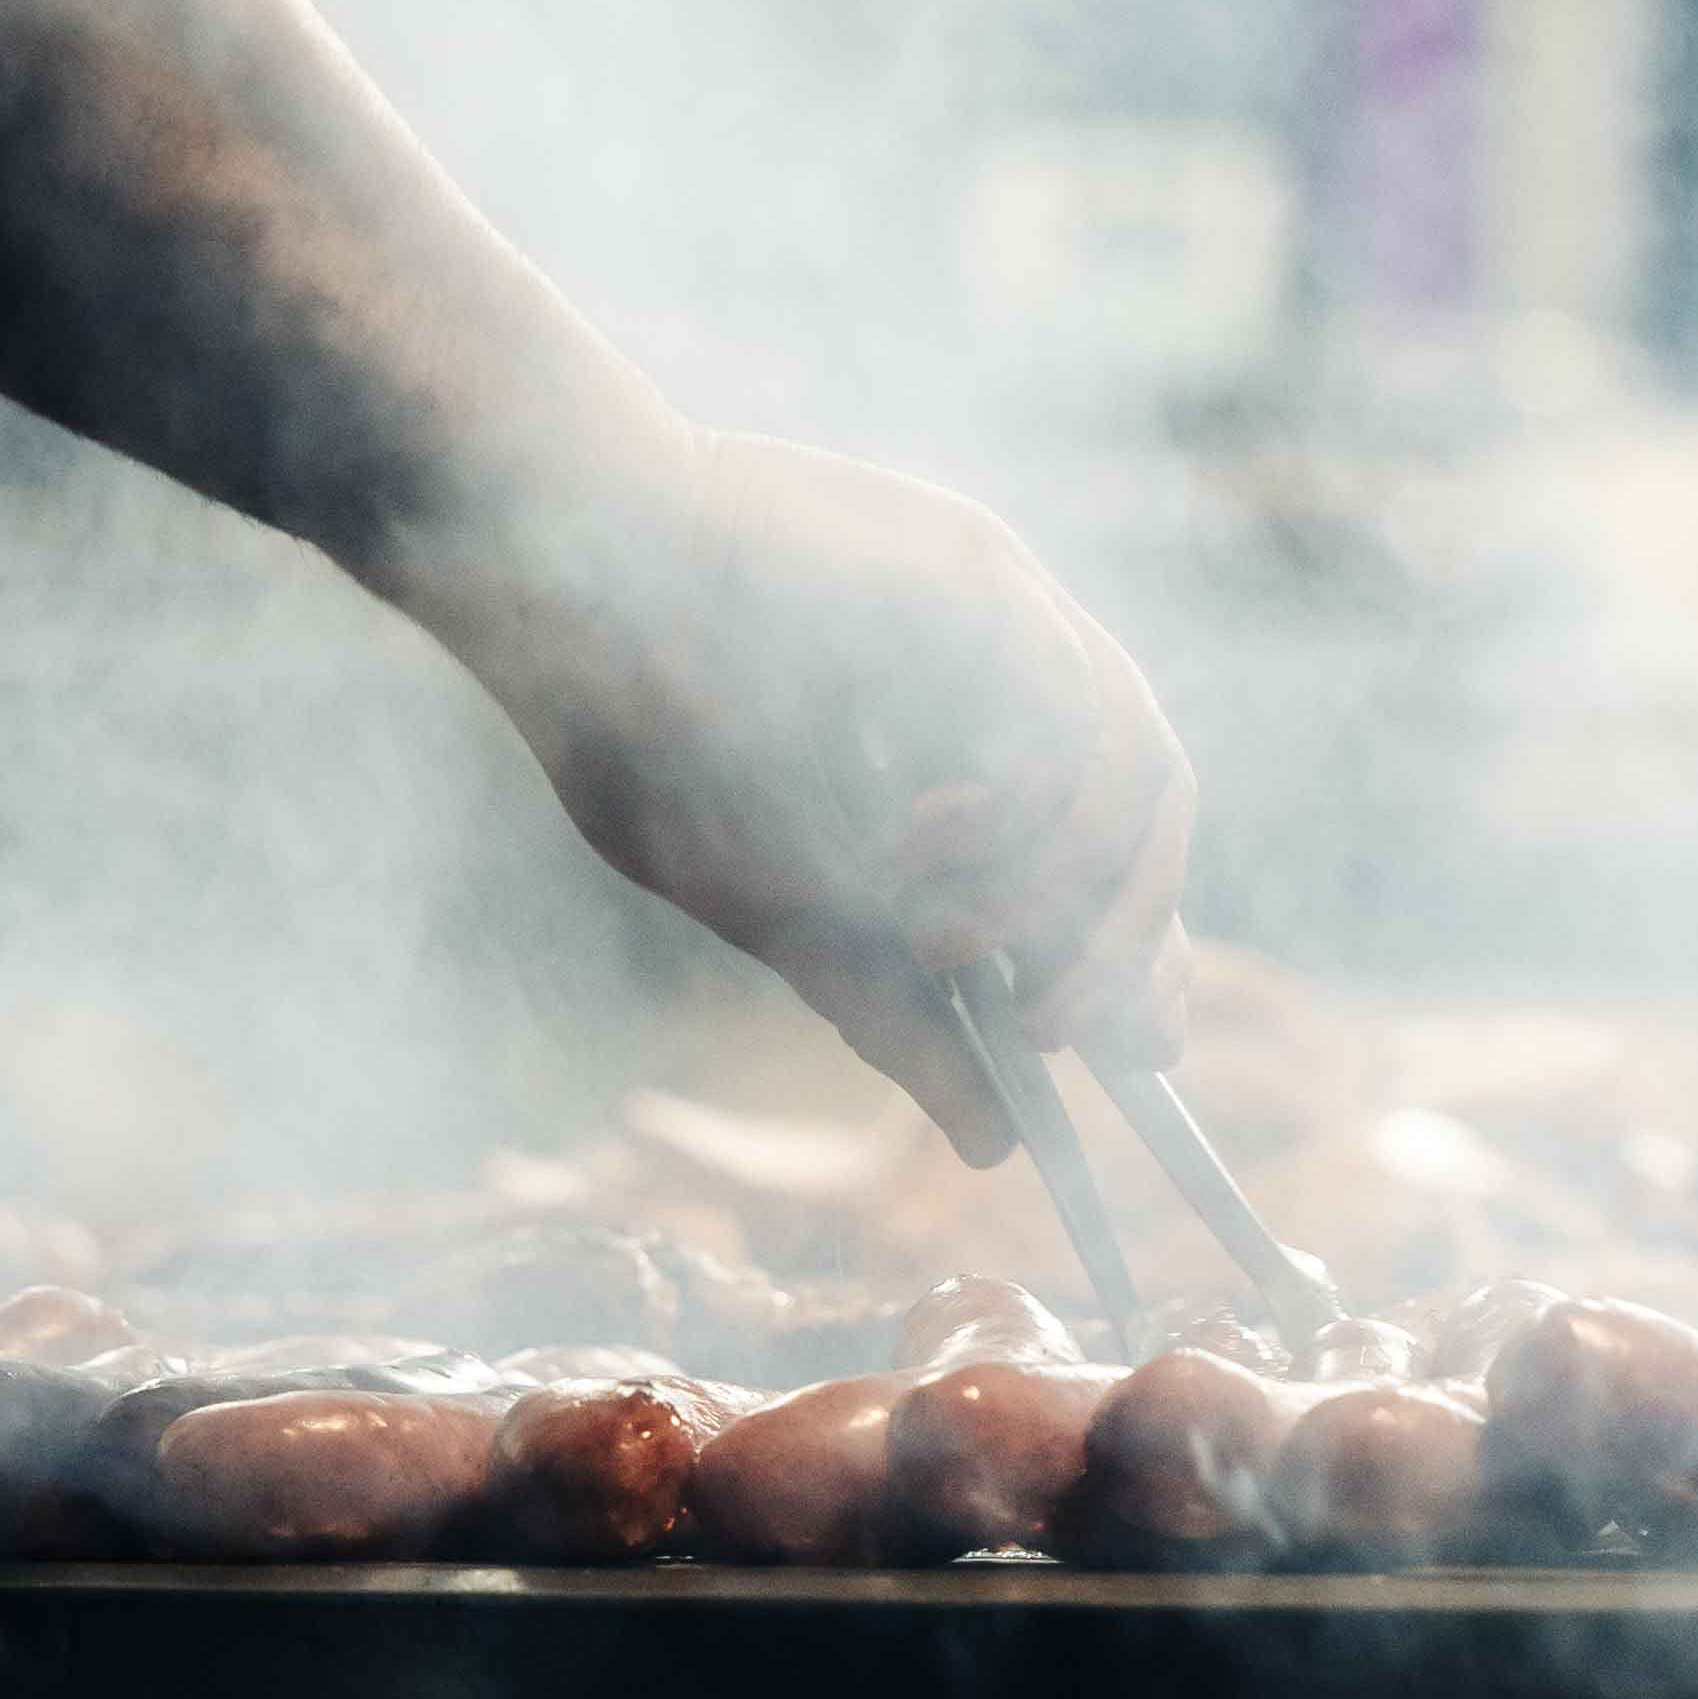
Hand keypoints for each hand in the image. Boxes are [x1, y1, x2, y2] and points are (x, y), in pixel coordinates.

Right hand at [412, 423, 1192, 1160]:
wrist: (544, 560)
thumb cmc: (633, 716)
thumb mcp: (775, 899)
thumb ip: (888, 999)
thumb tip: (996, 1138)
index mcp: (974, 725)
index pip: (1117, 844)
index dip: (1141, 946)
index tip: (1136, 1052)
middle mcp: (1013, 657)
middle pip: (1153, 809)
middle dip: (1124, 940)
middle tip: (1059, 1033)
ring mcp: (1002, 601)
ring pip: (1136, 765)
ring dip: (1072, 892)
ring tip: (957, 952)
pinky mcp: (970, 563)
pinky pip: (1071, 705)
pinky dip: (1022, 811)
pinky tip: (917, 844)